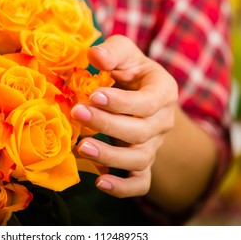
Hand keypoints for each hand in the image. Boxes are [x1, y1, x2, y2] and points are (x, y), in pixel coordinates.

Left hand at [71, 35, 177, 197]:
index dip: (121, 102)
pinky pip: (140, 183)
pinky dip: (123, 188)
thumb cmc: (129, 70)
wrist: (139, 92)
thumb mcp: (124, 52)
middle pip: (140, 132)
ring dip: (110, 156)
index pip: (148, 102)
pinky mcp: (143, 163)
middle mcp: (162, 122)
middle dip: (107, 124)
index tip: (93, 95)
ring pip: (139, 159)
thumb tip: (95, 55)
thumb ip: (112, 51)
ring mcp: (154, 145)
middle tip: (77, 113)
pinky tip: (100, 183)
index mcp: (163, 92)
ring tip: (81, 146)